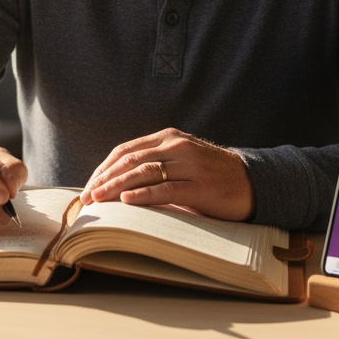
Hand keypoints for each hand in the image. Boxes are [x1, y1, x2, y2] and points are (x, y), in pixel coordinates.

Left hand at [79, 128, 254, 220]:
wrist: (251, 182)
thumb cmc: (210, 175)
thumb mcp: (181, 161)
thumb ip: (155, 165)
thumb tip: (117, 185)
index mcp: (169, 138)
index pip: (126, 150)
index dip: (104, 167)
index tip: (89, 184)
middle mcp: (176, 146)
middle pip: (130, 160)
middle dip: (105, 179)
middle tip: (87, 196)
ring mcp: (189, 165)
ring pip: (144, 173)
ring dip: (116, 187)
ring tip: (99, 199)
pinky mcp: (199, 186)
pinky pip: (166, 189)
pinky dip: (143, 195)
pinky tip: (127, 201)